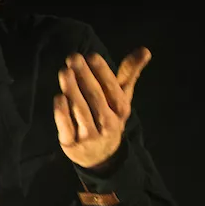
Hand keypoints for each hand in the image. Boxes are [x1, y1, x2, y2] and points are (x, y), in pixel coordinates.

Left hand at [53, 48, 150, 171]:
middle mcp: (107, 124)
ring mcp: (89, 136)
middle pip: (95, 97)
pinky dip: (62, 111)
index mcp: (121, 110)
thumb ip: (130, 73)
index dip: (102, 72)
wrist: (100, 156)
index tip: (92, 56)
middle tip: (74, 58)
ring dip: (72, 89)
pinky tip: (59, 96)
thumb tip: (145, 49)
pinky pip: (66, 125)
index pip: (112, 88)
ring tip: (65, 72)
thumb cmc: (110, 117)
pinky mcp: (71, 143)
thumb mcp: (122, 98)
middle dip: (84, 76)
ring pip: (80, 109)